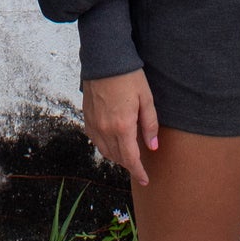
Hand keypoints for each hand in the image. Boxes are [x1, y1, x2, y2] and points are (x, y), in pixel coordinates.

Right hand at [82, 69, 159, 185]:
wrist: (104, 60)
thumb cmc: (128, 77)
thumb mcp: (146, 99)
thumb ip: (150, 125)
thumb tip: (152, 147)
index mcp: (122, 126)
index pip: (130, 159)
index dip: (138, 172)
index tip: (145, 180)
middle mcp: (105, 129)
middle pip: (117, 157)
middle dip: (129, 165)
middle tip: (139, 167)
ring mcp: (94, 124)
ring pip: (105, 151)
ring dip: (116, 157)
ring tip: (127, 156)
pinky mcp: (87, 117)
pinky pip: (95, 140)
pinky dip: (104, 146)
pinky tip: (112, 142)